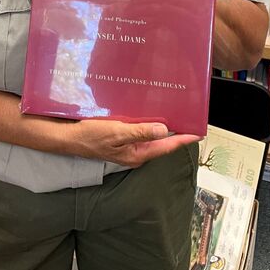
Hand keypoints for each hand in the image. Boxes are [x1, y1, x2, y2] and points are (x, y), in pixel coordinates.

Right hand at [68, 118, 200, 168]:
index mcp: (137, 154)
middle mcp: (136, 153)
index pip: (166, 146)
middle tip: (190, 120)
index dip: (183, 139)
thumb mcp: (117, 132)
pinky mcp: (122, 140)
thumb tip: (163, 130)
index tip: (198, 133)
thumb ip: (140, 132)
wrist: (71, 138)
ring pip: (152, 138)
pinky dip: (149, 125)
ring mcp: (129, 148)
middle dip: (177, 133)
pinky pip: (141, 133)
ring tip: (177, 116)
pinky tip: (151, 115)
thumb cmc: (92, 136)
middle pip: (162, 143)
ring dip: (164, 128)